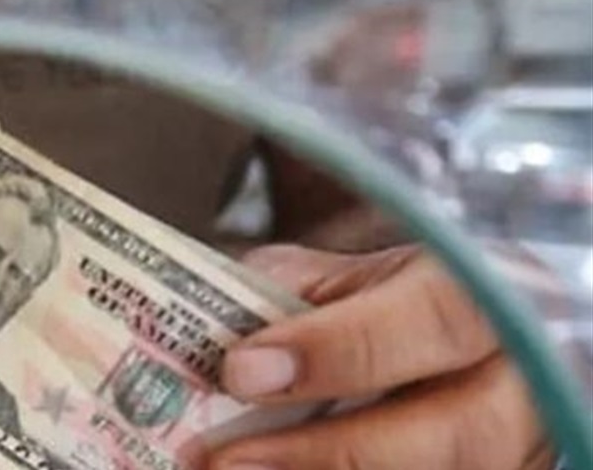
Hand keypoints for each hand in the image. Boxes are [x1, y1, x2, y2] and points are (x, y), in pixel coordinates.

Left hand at [209, 245, 555, 469]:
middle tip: (226, 458)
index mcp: (482, 299)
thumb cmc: (385, 307)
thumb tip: (211, 340)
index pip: (433, 320)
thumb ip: (286, 297)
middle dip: (332, 449)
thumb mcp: (338, 280)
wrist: (451, 347)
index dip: (338, 349)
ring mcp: (521, 449)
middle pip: (456, 432)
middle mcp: (519, 381)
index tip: (242, 368)